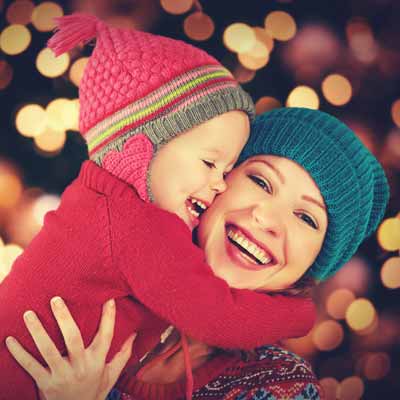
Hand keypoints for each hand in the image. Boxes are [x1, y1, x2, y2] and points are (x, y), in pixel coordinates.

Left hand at [5, 297, 135, 399]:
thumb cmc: (94, 390)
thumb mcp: (111, 374)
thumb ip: (123, 354)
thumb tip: (134, 333)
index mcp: (97, 361)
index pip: (106, 336)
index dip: (108, 317)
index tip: (108, 299)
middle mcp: (80, 367)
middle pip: (73, 339)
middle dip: (64, 318)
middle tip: (55, 299)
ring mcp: (61, 375)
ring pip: (48, 351)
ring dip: (37, 332)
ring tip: (29, 314)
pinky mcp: (44, 383)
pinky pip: (30, 367)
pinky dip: (19, 354)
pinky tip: (10, 340)